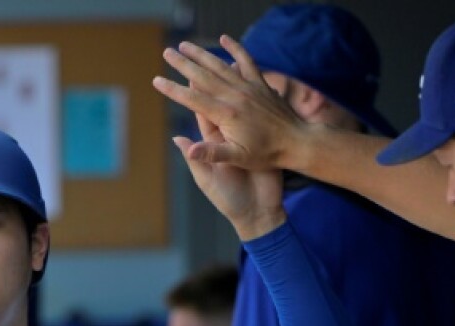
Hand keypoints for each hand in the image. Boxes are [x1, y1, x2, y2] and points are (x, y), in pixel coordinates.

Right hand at [154, 36, 312, 171]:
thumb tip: (187, 149)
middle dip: (182, 63)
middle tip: (166, 53)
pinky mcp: (260, 84)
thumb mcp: (237, 158)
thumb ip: (211, 153)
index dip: (173, 90)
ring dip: (201, 53)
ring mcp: (249, 87)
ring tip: (185, 45)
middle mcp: (236, 96)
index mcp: (227, 115)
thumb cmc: (267, 155)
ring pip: (221, 65)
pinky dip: (236, 48)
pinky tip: (224, 39)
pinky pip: (246, 61)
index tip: (157, 80)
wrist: (297, 142)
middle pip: (203, 76)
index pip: (193, 99)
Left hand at [164, 45, 286, 239]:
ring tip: (230, 61)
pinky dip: (257, 100)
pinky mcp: (262, 143)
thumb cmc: (230, 199)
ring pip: (240, 107)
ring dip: (235, 87)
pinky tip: (260, 84)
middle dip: (212, 84)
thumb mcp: (208, 179)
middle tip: (205, 59)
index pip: (203, 113)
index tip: (189, 72)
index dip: (196, 93)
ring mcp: (245, 139)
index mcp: (212, 144)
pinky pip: (258, 117)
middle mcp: (228, 138)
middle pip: (219, 105)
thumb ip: (196, 158)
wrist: (258, 212)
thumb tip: (178, 138)